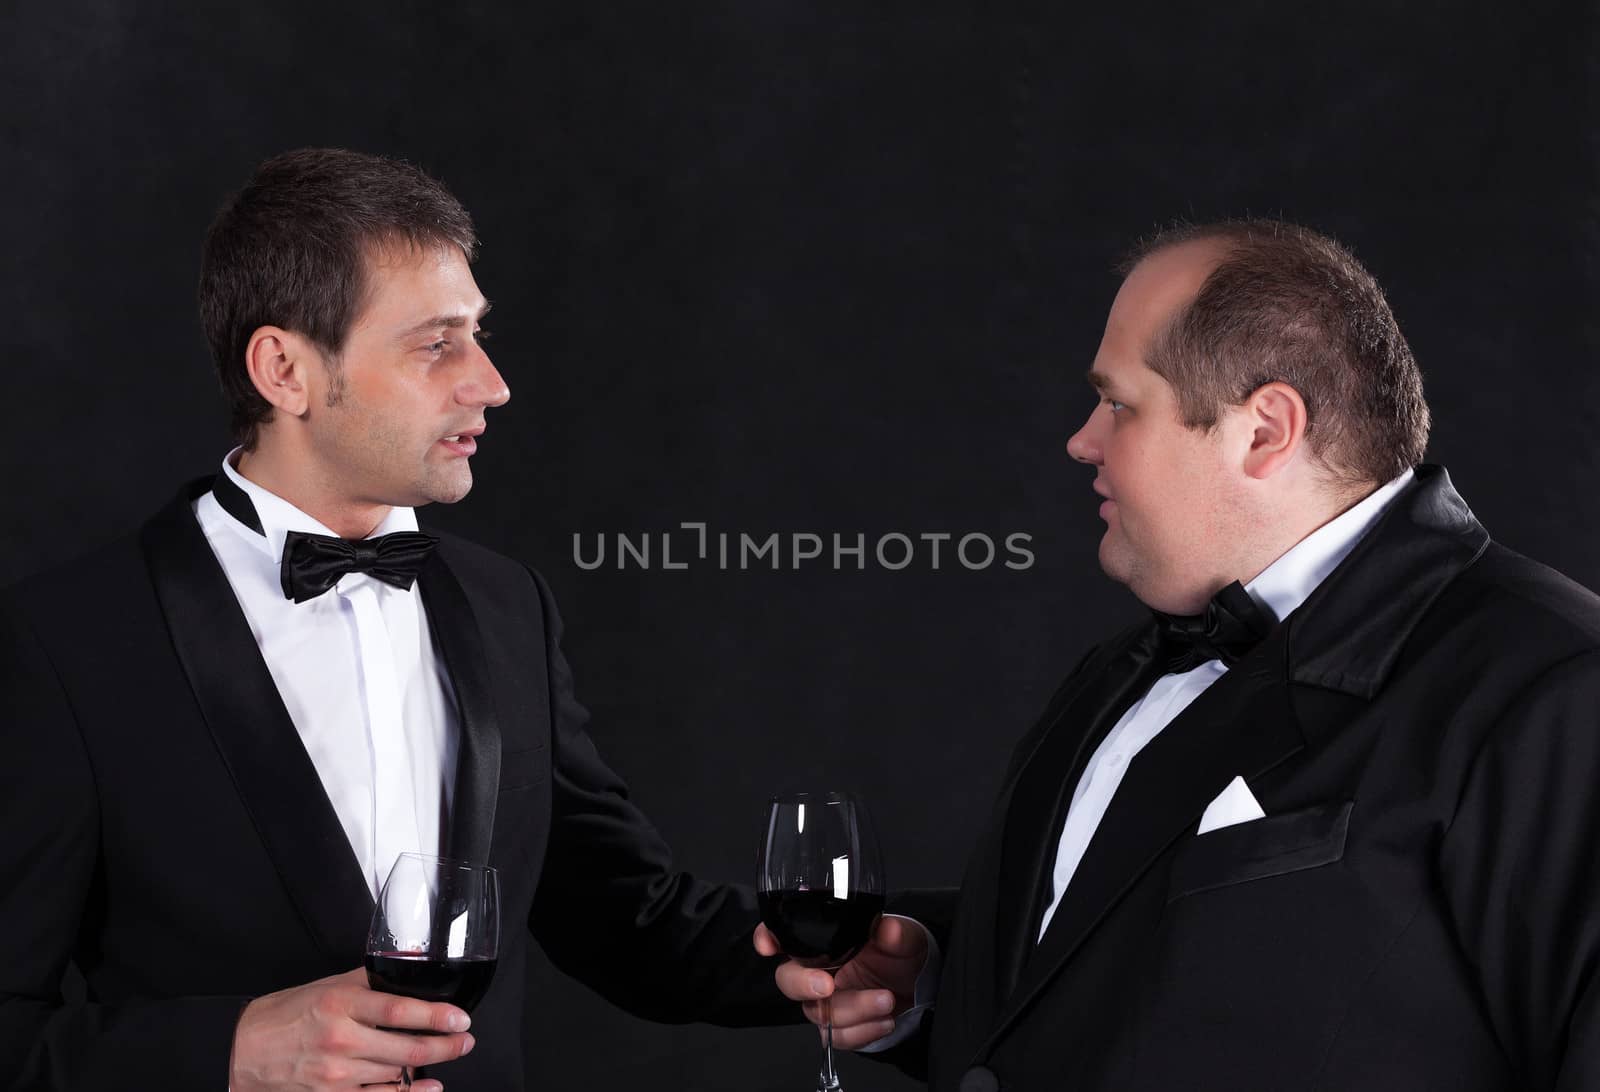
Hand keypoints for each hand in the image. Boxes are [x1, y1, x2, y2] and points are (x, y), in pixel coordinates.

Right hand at [229, 968, 474, 1090]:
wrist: (244, 1050)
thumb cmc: (285, 1015)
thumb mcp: (327, 986)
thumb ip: (367, 981)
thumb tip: (404, 971)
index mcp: (340, 1005)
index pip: (398, 1010)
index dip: (435, 1016)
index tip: (460, 1018)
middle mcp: (340, 1040)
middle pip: (404, 1047)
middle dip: (443, 1046)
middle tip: (464, 1041)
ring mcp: (335, 1073)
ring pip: (395, 1072)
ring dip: (426, 1066)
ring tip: (448, 1055)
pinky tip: (426, 1088)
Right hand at [754, 914, 928, 1049]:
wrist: (920, 987)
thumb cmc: (904, 954)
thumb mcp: (906, 937)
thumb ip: (896, 933)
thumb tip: (888, 930)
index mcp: (825, 941)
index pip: (785, 935)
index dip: (768, 938)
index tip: (768, 946)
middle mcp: (819, 970)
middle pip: (788, 980)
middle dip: (803, 984)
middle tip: (828, 985)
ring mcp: (827, 1002)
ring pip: (817, 1013)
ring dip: (853, 1009)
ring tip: (886, 1000)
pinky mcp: (841, 1027)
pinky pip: (836, 1038)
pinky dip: (862, 1031)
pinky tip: (885, 1020)